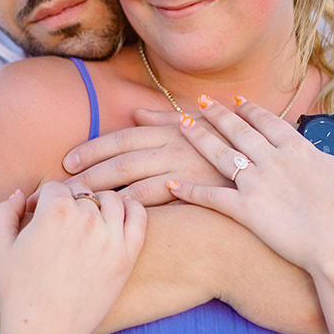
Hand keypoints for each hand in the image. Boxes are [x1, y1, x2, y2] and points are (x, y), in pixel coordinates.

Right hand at [0, 181, 146, 333]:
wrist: (45, 331)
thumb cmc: (17, 290)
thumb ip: (5, 210)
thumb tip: (21, 193)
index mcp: (56, 211)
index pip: (54, 187)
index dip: (41, 200)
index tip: (36, 216)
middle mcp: (87, 218)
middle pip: (82, 193)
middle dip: (67, 202)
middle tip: (59, 223)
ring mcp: (111, 236)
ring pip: (111, 200)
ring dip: (97, 204)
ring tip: (86, 221)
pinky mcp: (127, 256)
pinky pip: (139, 217)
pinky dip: (131, 208)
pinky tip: (118, 216)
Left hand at [62, 109, 226, 204]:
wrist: (272, 168)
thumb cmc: (232, 145)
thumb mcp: (200, 125)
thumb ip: (164, 120)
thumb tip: (135, 115)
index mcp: (171, 130)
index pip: (122, 138)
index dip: (93, 149)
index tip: (68, 161)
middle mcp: (175, 147)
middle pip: (121, 160)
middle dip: (89, 174)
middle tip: (62, 188)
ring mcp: (187, 170)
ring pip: (135, 183)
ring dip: (104, 195)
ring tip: (80, 207)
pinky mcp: (200, 192)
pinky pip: (161, 201)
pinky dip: (136, 209)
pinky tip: (116, 219)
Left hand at [167, 98, 333, 281]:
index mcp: (299, 150)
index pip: (269, 123)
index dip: (252, 111)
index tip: (238, 100)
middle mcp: (274, 160)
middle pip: (239, 132)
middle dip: (219, 116)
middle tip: (200, 102)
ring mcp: (258, 184)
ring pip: (220, 155)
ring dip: (199, 139)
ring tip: (180, 125)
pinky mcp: (246, 210)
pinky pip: (211, 198)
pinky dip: (189, 190)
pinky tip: (170, 183)